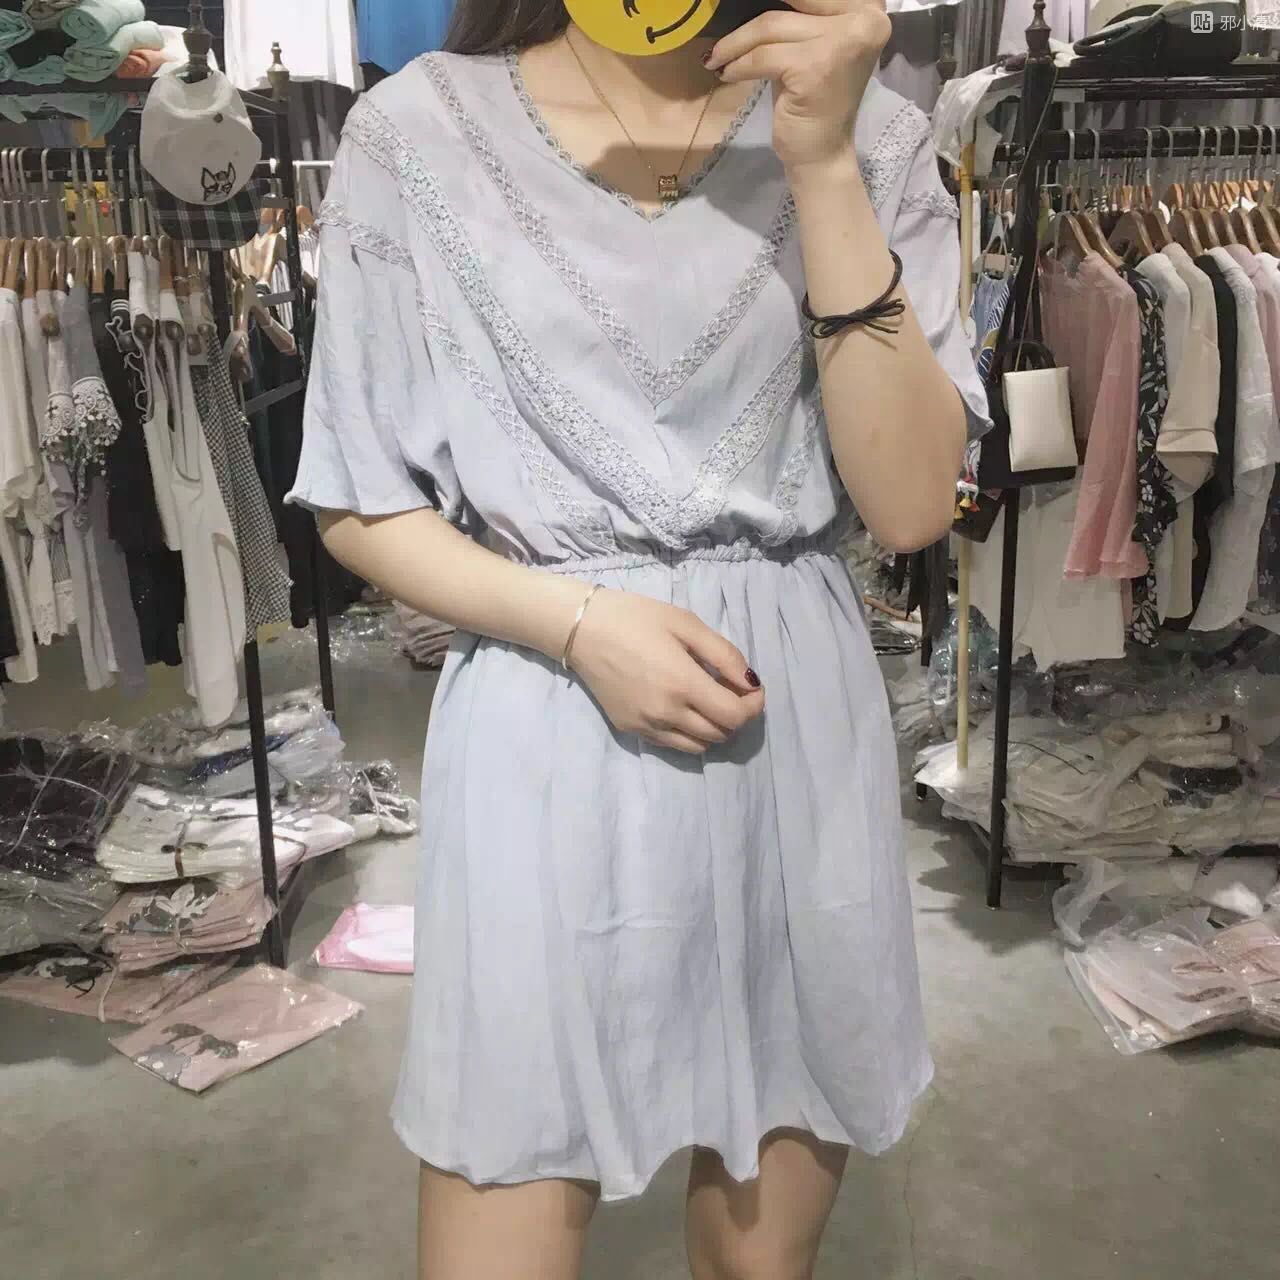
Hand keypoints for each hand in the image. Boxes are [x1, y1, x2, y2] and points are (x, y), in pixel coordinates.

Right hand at [567, 589, 764, 754]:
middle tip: (732, 691)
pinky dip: (690, 733)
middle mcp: (667, 714)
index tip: (754, 689)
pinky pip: (674, 744)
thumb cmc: (637, 618)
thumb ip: (724, 655)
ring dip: (715, 728)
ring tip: (709, 702)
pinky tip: (684, 708)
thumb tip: (750, 683)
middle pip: (722, 734)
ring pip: (700, 746)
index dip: (754, 706)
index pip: (735, 716)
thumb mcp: (687, 624)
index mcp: (683, 684)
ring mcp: (647, 726)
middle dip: (737, 715)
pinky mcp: (631, 730)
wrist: (583, 630)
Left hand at [706, 0, 889, 173]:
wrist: (822, 153)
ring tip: (717, 56)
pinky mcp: (814, 66)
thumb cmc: (815, 100)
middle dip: (748, 19)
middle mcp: (864, 19)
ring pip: (771, 25)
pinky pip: (763, 55)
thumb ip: (798, 15)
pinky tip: (726, 72)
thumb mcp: (811, 45)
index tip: (744, 6)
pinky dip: (738, 64)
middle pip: (791, 1)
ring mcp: (841, 42)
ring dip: (735, 42)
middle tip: (721, 33)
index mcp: (869, 8)